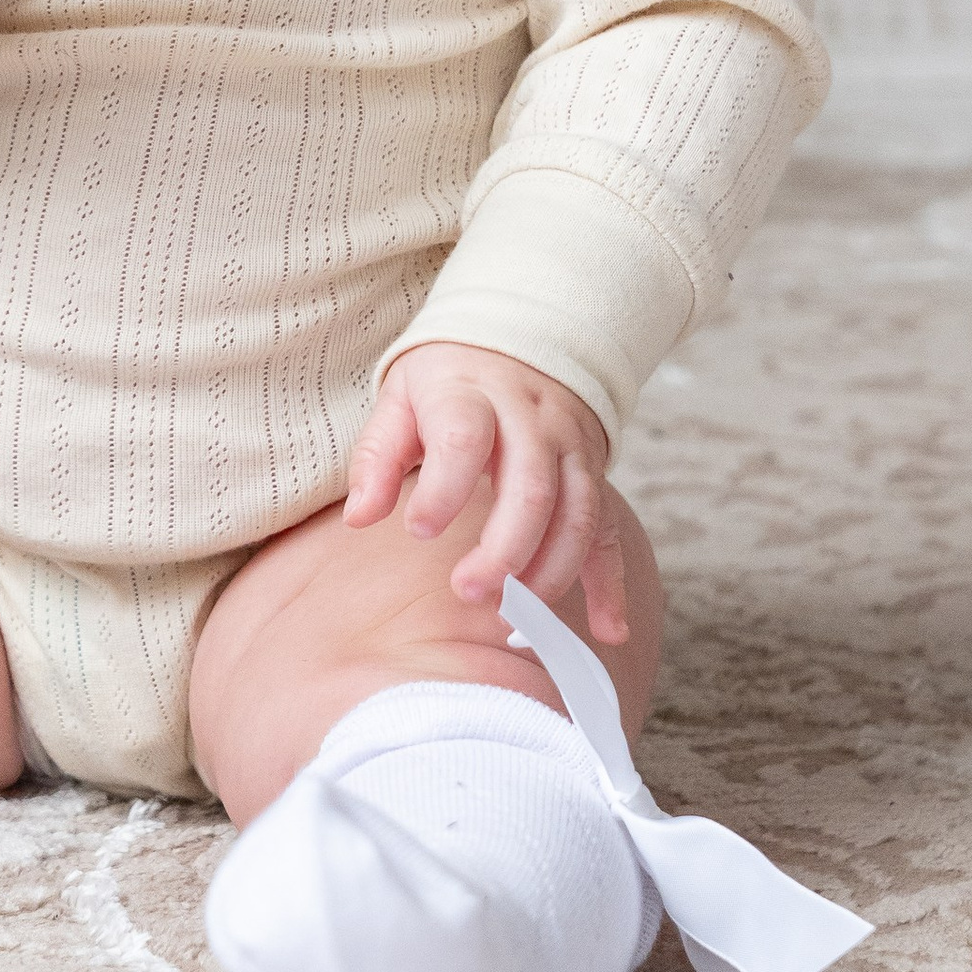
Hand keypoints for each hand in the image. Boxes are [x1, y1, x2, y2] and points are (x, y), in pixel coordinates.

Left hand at [345, 342, 629, 642]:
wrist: (521, 340)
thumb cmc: (448, 383)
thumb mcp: (400, 399)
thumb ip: (377, 458)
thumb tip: (360, 519)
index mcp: (473, 394)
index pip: (465, 438)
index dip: (444, 489)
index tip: (418, 531)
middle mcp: (533, 419)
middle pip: (532, 488)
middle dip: (505, 550)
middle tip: (469, 591)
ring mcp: (571, 447)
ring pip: (578, 514)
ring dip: (550, 572)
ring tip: (512, 616)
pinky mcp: (594, 474)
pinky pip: (609, 532)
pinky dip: (612, 584)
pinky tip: (607, 631)